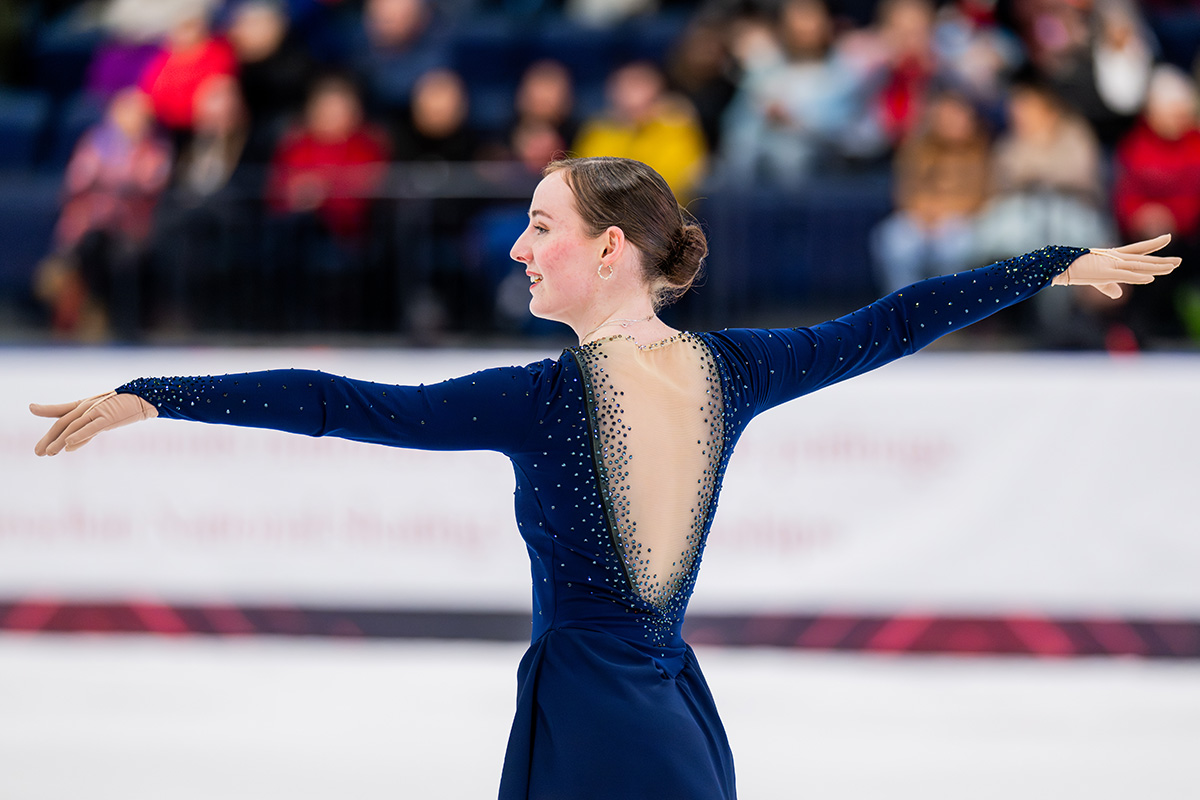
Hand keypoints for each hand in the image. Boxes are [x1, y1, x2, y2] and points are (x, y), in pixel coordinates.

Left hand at [31, 391, 156, 455]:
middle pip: (63, 422)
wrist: (143, 398)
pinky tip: (69, 444)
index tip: (32, 408)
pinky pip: (91, 427)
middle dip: (49, 437)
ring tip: (48, 453)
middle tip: (37, 452)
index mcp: (84, 405)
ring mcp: (97, 411)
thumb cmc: (123, 407)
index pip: (61, 410)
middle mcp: (87, 407)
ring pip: (73, 427)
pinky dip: (80, 435)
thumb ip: (84, 433)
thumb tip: (68, 447)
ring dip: (59, 440)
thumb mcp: (100, 420)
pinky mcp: (108, 417)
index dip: (45, 409)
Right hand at [1052, 234, 1181, 298]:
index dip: (1153, 244)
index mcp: (1114, 256)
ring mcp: (1112, 264)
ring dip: (1157, 268)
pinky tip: (1151, 279)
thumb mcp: (1096, 280)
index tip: (1167, 238)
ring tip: (1172, 267)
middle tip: (1179, 261)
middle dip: (1162, 260)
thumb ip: (1110, 286)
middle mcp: (1116, 258)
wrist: (1061, 266)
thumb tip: (1119, 295)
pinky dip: (1138, 277)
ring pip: (1139, 266)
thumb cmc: (1075, 269)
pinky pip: (1126, 276)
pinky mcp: (1105, 273)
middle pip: (1144, 258)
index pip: (1139, 249)